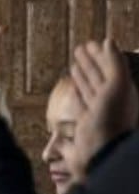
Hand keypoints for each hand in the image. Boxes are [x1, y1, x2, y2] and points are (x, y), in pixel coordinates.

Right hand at [70, 38, 137, 170]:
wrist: (100, 152)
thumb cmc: (111, 119)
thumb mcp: (118, 86)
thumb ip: (115, 63)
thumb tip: (108, 41)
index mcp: (121, 91)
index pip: (109, 68)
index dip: (101, 55)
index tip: (91, 43)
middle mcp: (110, 100)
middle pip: (99, 76)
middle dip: (90, 62)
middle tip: (80, 49)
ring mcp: (97, 112)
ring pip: (89, 89)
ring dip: (82, 76)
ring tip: (74, 65)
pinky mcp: (84, 124)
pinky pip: (80, 105)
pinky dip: (76, 94)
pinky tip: (72, 88)